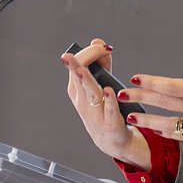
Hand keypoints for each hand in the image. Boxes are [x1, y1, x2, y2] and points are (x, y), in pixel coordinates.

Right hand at [60, 38, 148, 166]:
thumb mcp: (102, 84)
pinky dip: (109, 101)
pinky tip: (109, 91)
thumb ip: (103, 64)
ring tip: (81, 70)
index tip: (101, 45)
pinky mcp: (110, 124)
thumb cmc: (106, 108)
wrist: (111, 139)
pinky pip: (109, 111)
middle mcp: (83, 101)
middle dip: (76, 67)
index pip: (76, 68)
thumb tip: (99, 43)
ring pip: (90, 94)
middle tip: (70, 56)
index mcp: (77, 90)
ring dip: (86, 81)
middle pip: (79, 80)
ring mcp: (95, 113)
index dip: (87, 54)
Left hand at [120, 32, 182, 154]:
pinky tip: (156, 130)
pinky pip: (180, 136)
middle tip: (121, 94)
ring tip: (131, 116)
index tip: (136, 78)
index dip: (152, 82)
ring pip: (166, 124)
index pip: (172, 86)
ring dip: (146, 120)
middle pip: (163, 103)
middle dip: (140, 98)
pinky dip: (166, 132)